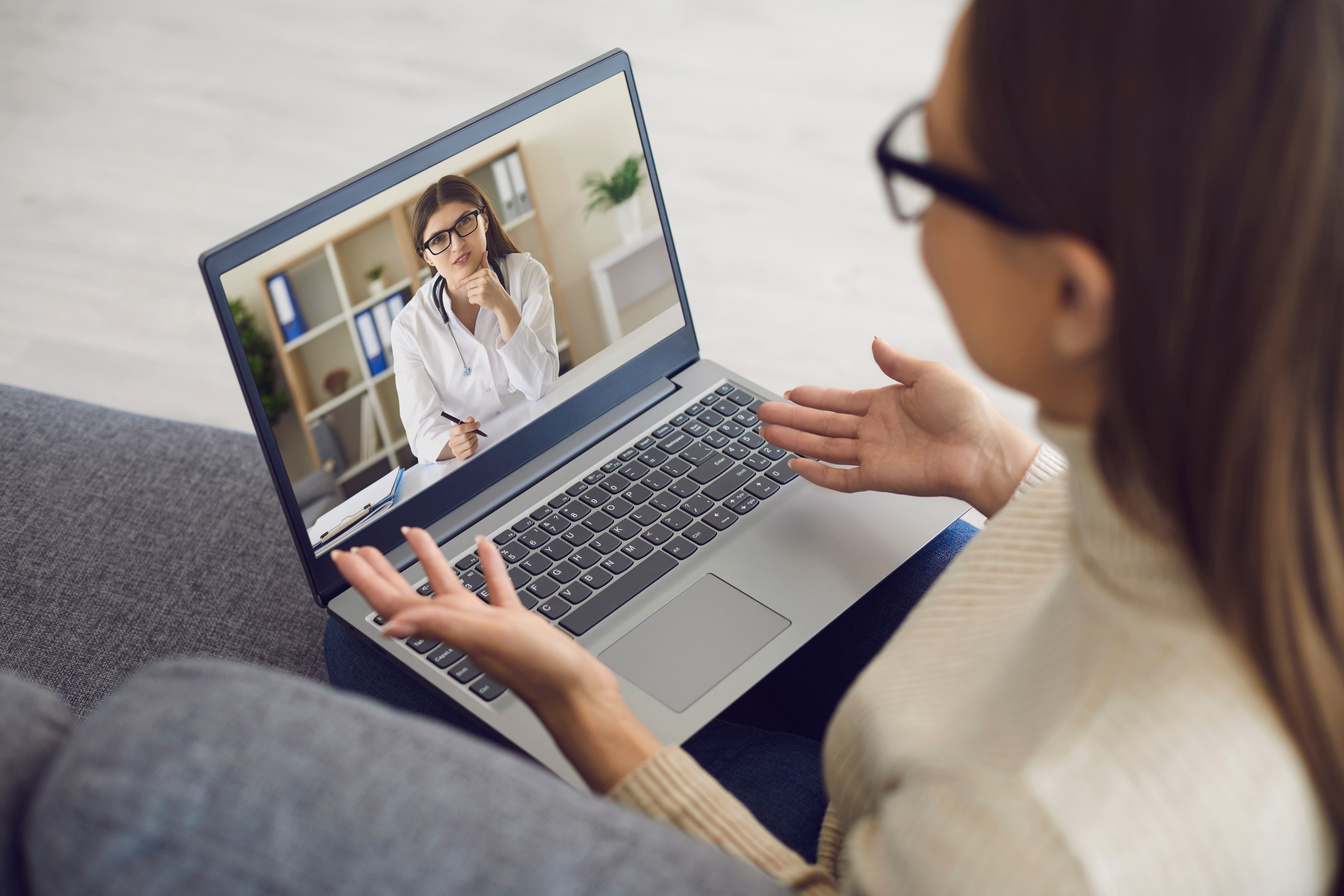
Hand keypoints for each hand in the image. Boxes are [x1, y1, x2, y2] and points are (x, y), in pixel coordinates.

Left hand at [330, 528, 661, 791]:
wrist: (579, 694)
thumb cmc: (537, 672)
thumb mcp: (484, 638)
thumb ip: (439, 626)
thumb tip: (389, 626)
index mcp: (449, 629)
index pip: (395, 603)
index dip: (365, 580)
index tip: (343, 557)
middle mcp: (461, 628)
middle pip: (409, 595)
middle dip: (382, 571)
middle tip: (361, 550)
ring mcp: (487, 626)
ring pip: (449, 587)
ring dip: (428, 561)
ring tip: (412, 534)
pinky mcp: (515, 624)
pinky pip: (494, 589)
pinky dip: (487, 566)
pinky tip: (484, 549)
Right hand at [447, 418, 479, 459]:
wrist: (458, 446)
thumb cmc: (461, 434)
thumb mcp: (463, 426)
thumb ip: (468, 421)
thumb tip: (472, 419)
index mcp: (452, 433)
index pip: (460, 429)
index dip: (471, 426)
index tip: (478, 424)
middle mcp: (452, 442)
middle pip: (465, 436)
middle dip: (473, 433)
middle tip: (475, 432)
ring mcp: (455, 450)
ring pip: (469, 444)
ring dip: (474, 439)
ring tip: (474, 437)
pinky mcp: (460, 456)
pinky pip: (471, 450)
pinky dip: (475, 445)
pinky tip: (474, 442)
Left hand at [461, 250, 510, 313]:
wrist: (503, 302)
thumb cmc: (495, 288)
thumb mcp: (491, 274)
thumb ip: (485, 264)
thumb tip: (484, 252)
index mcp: (485, 272)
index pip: (469, 278)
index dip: (462, 282)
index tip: (455, 286)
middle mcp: (484, 279)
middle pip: (468, 285)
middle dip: (472, 289)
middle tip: (482, 291)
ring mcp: (482, 288)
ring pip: (468, 293)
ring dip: (473, 296)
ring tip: (483, 295)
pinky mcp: (481, 297)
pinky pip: (470, 300)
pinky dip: (475, 301)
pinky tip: (483, 300)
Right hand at [756, 337, 1038, 517]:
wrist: (985, 450)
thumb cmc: (967, 412)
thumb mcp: (929, 374)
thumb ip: (896, 362)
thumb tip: (875, 341)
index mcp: (886, 404)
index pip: (839, 401)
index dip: (813, 398)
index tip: (789, 394)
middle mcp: (875, 430)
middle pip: (823, 424)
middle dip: (792, 418)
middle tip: (762, 414)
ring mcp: (875, 454)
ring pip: (824, 447)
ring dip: (795, 440)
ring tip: (767, 433)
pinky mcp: (879, 477)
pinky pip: (841, 477)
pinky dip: (818, 473)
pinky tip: (796, 465)